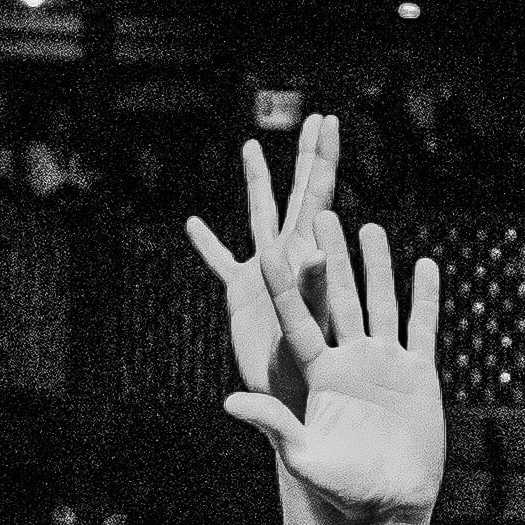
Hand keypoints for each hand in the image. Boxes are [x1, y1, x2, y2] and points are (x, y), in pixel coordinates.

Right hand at [180, 115, 342, 429]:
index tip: (329, 122)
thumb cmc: (309, 373)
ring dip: (256, 182)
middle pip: (299, 197)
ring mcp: (264, 274)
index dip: (323, 161)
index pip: (319, 199)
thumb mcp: (309, 329)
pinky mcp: (241, 295)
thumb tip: (318, 254)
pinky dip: (207, 244)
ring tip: (252, 147)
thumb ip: (311, 292)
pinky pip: (221, 261)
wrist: (291, 404)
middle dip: (307, 159)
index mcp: (308, 260)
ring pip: (259, 217)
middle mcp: (288, 259)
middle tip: (318, 120)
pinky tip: (194, 225)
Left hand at [218, 212, 444, 524]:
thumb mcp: (302, 455)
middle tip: (320, 218)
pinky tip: (424, 265)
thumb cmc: (341, 489)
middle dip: (331, 259)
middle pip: (338, 300)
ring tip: (369, 227)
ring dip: (375, 267)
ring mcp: (385, 364)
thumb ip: (272, 423)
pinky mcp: (418, 375)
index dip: (287, 289)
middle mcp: (350, 361)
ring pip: (379, 303)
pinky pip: (422, 327)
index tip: (272, 253)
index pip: (299, 322)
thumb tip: (230, 402)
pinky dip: (424, 297)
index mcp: (319, 375)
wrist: (388, 507)